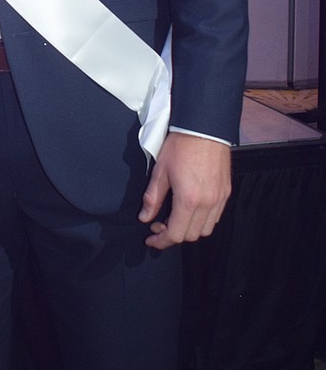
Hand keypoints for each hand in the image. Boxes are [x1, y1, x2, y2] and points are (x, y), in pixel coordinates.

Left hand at [139, 131, 231, 250]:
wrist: (204, 128)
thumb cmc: (182, 146)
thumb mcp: (160, 171)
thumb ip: (152, 198)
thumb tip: (145, 216)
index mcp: (189, 200)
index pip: (176, 234)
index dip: (161, 241)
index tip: (151, 239)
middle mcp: (207, 203)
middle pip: (191, 235)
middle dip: (173, 235)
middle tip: (159, 224)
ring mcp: (219, 198)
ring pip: (205, 229)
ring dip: (189, 229)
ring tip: (174, 217)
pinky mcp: (225, 192)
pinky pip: (215, 217)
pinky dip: (202, 220)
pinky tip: (190, 210)